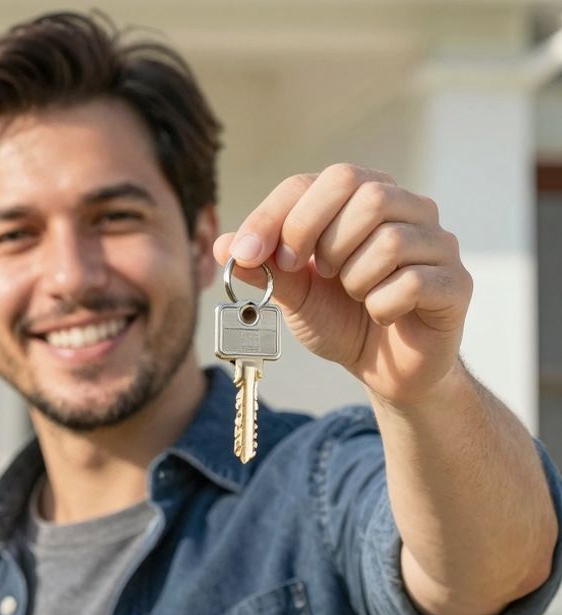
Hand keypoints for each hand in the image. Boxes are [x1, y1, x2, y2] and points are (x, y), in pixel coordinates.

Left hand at [213, 164, 472, 405]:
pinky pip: (411, 281)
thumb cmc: (340, 318)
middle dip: (321, 238)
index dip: (277, 215)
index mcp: (363, 197)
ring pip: (389, 238)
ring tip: (355, 295)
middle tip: (313, 273)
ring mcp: (437, 243)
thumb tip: (223, 246)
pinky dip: (381, 305)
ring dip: (354, 278)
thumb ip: (261, 267)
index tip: (248, 253)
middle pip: (365, 192)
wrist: (385, 368)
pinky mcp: (456, 282)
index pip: (319, 180)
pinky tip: (381, 314)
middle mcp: (408, 208)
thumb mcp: (291, 293)